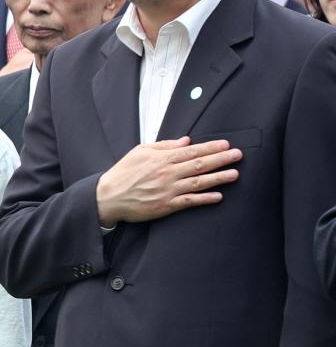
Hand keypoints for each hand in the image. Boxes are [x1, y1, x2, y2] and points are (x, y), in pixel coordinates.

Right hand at [96, 137, 240, 225]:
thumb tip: (185, 141)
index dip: (211, 147)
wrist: (108, 196)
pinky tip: (219, 196)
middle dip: (221, 159)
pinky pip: (190, 201)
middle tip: (238, 155)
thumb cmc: (123, 173)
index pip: (192, 151)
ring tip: (235, 174)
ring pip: (199, 182)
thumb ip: (163, 145)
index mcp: (161, 158)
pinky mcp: (166, 205)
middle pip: (200, 164)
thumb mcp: (140, 152)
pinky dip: (205, 199)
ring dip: (219, 178)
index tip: (226, 145)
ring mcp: (168, 190)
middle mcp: (167, 173)